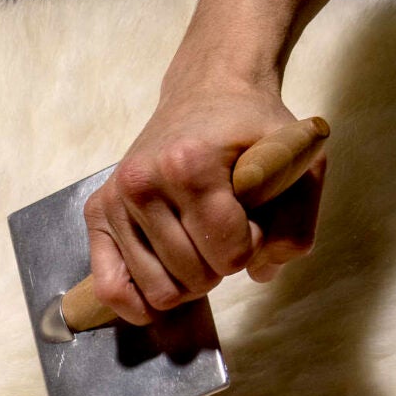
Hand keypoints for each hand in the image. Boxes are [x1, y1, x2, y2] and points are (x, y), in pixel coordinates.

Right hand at [82, 83, 323, 324]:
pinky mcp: (96, 213)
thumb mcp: (298, 163)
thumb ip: (295, 223)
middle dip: (221, 264)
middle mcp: (142, 183)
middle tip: (226, 228)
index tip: (255, 216)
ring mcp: (114, 200)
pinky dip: (136, 303)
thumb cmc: (253, 129)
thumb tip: (261, 273)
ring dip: (188, 281)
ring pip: (158, 290)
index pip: (230, 254)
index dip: (254, 245)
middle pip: (194, 277)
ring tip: (198, 245)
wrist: (208, 92)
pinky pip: (110, 286)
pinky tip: (162, 289)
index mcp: (189, 166)